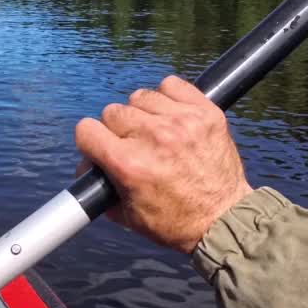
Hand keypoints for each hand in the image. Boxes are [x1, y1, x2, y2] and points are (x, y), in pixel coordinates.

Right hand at [75, 76, 253, 253]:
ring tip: (156, 133)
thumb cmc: (175, 222)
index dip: (91, 141)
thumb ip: (98, 186)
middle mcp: (153, 137)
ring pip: (140, 97)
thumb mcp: (126, 214)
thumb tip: (84, 164)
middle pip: (113, 112)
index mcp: (129, 163)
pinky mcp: (205, 113)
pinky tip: (172, 116)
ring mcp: (181, 122)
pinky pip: (172, 85)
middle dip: (118, 131)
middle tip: (134, 147)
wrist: (224, 219)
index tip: (101, 148)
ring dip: (143, 113)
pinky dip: (168, 97)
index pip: (86, 129)